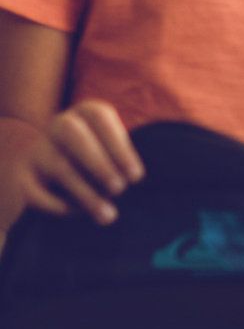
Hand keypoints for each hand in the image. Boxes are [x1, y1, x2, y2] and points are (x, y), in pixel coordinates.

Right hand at [8, 100, 142, 224]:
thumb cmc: (97, 158)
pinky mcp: (22, 176)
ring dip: (85, 193)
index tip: (136, 177)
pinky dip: (56, 204)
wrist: (50, 169)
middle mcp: (59, 125)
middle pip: (74, 136)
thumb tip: (133, 180)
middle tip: (119, 190)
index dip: (119, 147)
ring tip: (108, 215)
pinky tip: (74, 213)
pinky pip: (36, 191)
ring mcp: (37, 150)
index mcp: (85, 113)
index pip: (100, 118)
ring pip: (59, 167)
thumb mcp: (112, 150)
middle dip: (99, 164)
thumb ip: (121, 159)